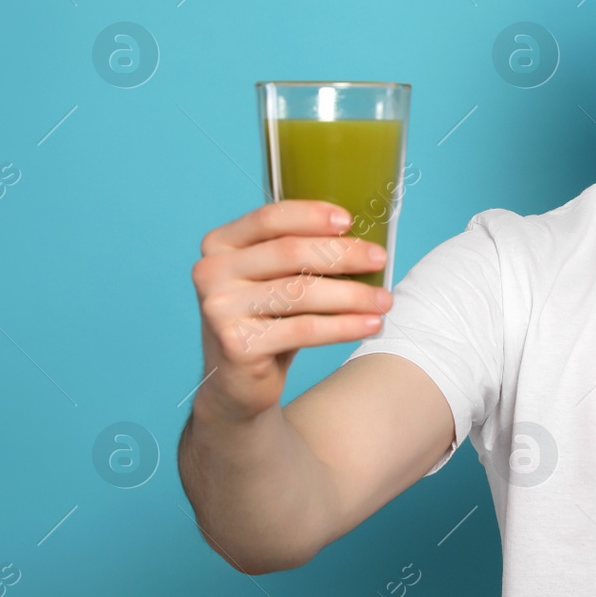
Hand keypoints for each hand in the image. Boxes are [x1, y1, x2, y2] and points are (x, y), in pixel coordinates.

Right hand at [191, 200, 391, 422]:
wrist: (237, 381)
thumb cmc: (266, 320)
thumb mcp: (275, 279)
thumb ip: (300, 255)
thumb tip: (363, 240)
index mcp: (220, 243)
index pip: (269, 218)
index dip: (311, 215)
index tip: (350, 220)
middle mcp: (211, 271)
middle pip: (289, 253)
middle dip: (343, 254)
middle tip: (381, 259)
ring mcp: (220, 308)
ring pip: (300, 292)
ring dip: (351, 294)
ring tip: (384, 300)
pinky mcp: (236, 344)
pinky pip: (303, 329)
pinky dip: (343, 326)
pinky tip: (370, 325)